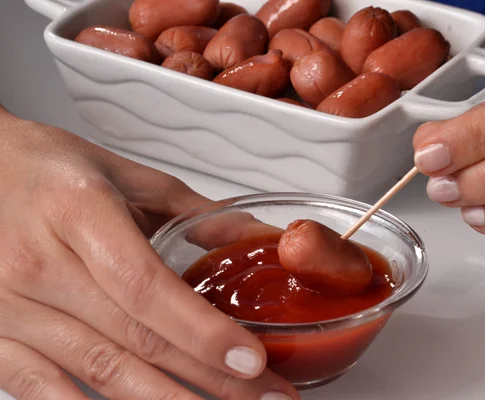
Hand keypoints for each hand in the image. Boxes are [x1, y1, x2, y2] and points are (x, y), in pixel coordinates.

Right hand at [0, 106, 297, 399]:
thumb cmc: (44, 169)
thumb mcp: (122, 174)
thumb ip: (191, 211)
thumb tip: (254, 236)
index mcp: (77, 211)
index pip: (145, 286)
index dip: (201, 331)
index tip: (251, 361)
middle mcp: (36, 263)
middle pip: (133, 339)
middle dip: (207, 379)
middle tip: (264, 397)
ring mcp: (8, 307)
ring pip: (97, 373)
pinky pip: (43, 391)